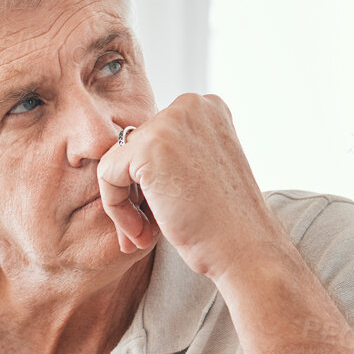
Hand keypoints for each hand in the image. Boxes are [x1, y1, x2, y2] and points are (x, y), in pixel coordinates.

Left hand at [97, 93, 292, 282]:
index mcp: (207, 108)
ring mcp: (170, 122)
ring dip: (125, 205)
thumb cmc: (225, 223)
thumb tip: (128, 160)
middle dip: (136, 195)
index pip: (154, 140)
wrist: (246, 249)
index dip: (151, 184)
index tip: (162, 216)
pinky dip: (117, 210)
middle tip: (148, 233)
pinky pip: (107, 176)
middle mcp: (190, 105)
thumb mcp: (201, 174)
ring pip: (117, 162)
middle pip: (133, 149)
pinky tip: (142, 234)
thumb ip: (172, 156)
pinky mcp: (148, 146)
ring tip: (144, 236)